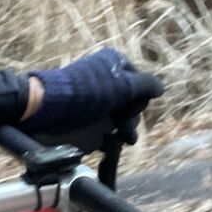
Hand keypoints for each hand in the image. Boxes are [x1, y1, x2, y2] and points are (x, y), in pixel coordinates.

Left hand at [20, 49, 162, 140]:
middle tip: (124, 130)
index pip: (141, 85)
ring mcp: (98, 104)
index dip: (139, 100)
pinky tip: (106, 146)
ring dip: (123, 133)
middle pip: (132, 105)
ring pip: (121, 121)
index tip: (131, 108)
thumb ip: (145, 86)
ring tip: (117, 141)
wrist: (50, 109)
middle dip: (130, 120)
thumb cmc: (89, 92)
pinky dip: (109, 140)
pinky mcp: (88, 122)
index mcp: (116, 66)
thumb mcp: (122, 84)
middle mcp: (109, 84)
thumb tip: (161, 88)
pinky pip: (107, 133)